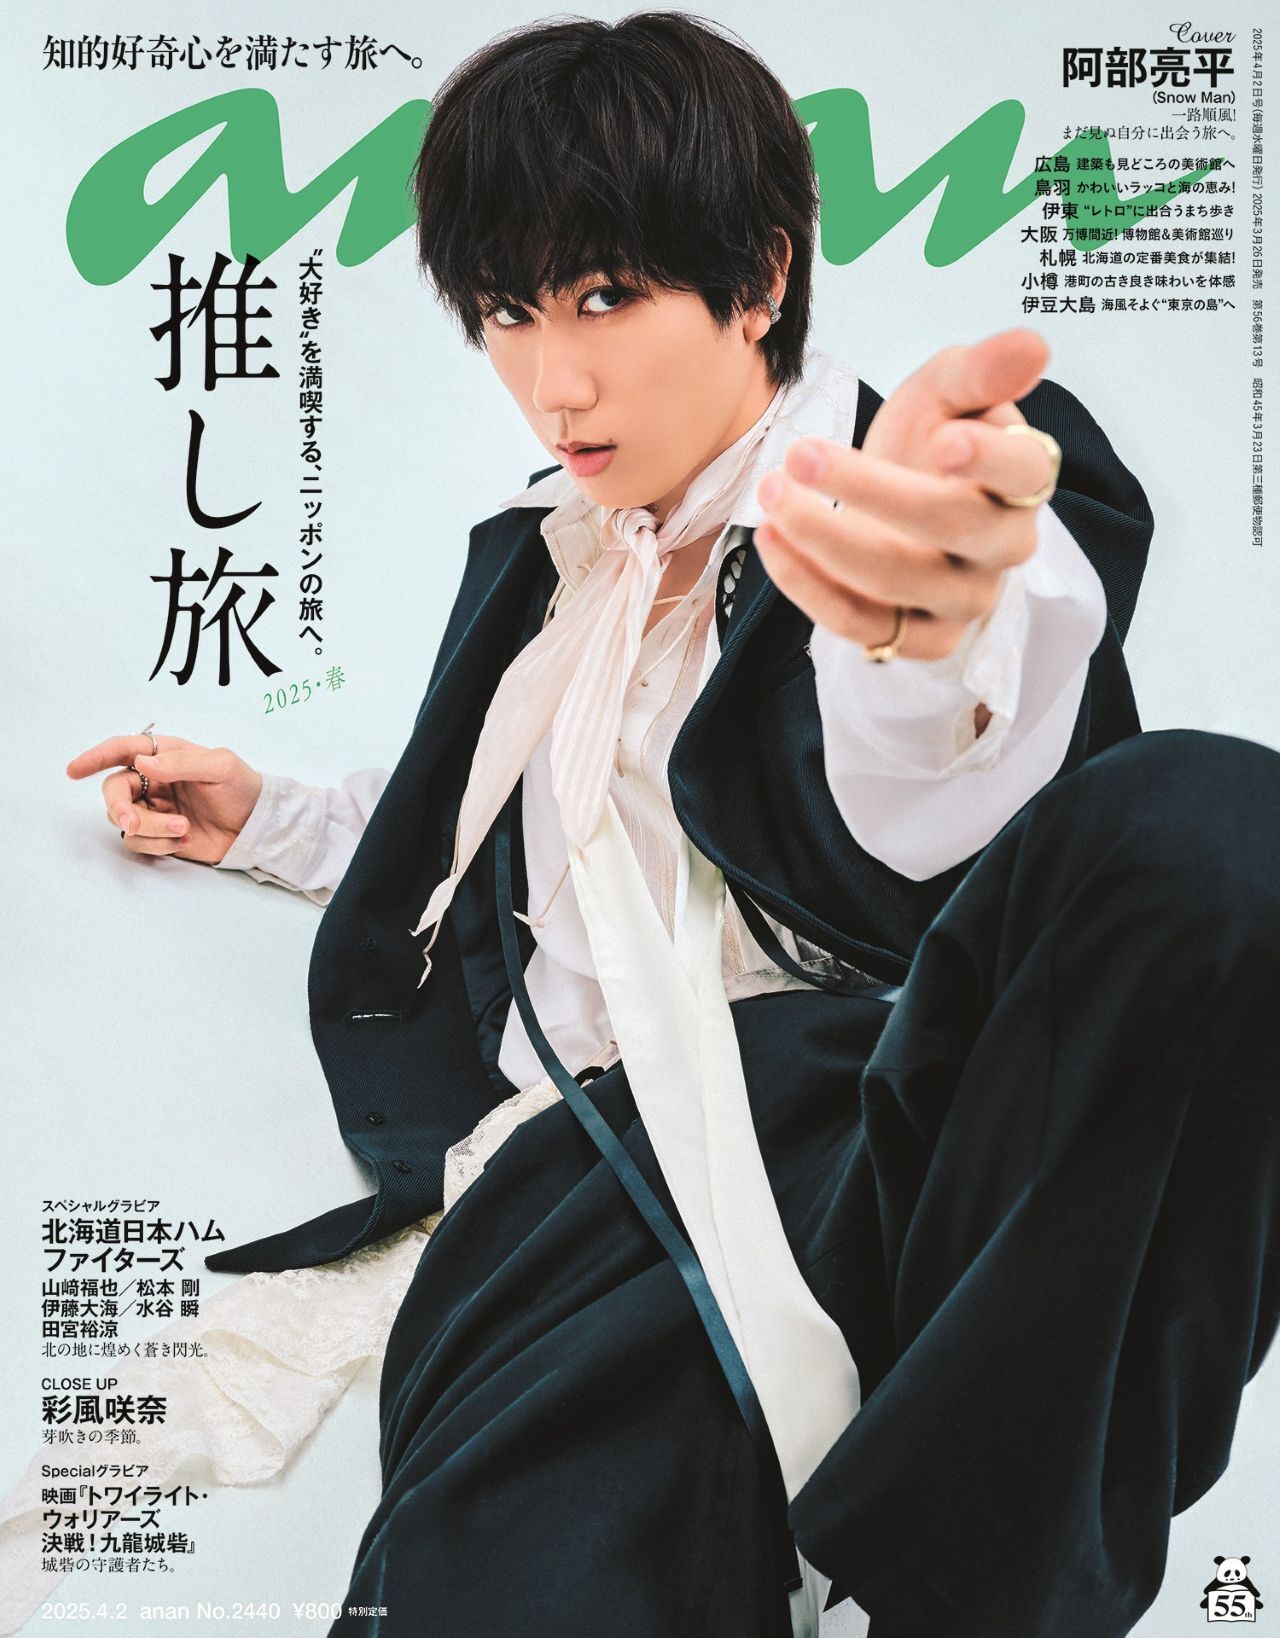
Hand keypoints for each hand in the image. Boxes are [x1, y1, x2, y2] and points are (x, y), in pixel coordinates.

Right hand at [65, 733, 262, 864]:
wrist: (258, 827)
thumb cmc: (243, 788)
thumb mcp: (221, 767)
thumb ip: (183, 763)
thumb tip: (142, 763)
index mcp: (166, 755)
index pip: (124, 749)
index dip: (96, 757)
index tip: (74, 770)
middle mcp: (153, 780)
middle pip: (114, 790)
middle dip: (120, 808)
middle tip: (134, 822)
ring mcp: (154, 808)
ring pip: (126, 820)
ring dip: (151, 828)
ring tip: (185, 827)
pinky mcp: (159, 834)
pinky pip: (140, 842)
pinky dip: (159, 844)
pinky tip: (186, 839)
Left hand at [753, 328, 1057, 660]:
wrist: (905, 505)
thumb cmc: (931, 444)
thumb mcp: (950, 393)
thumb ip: (981, 371)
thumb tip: (1031, 345)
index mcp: (1022, 480)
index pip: (1023, 470)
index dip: (990, 459)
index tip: (943, 441)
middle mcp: (1002, 546)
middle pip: (949, 525)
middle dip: (870, 489)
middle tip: (801, 455)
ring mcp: (962, 599)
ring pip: (896, 581)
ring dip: (823, 537)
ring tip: (772, 491)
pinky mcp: (918, 639)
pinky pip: (862, 624)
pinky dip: (808, 585)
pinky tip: (772, 539)